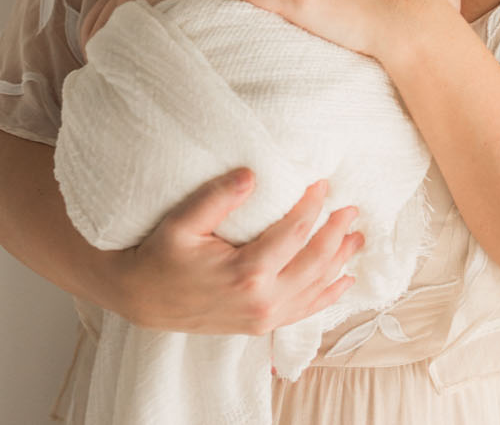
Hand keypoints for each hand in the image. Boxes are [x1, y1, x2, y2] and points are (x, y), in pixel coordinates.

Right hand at [107, 168, 363, 333]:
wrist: (142, 300)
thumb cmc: (160, 257)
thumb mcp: (181, 222)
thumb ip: (217, 198)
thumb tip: (252, 174)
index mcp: (246, 272)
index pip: (294, 232)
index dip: (312, 205)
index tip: (323, 184)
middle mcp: (263, 300)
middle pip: (315, 262)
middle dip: (336, 233)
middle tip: (352, 209)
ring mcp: (265, 317)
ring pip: (316, 288)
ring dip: (340, 262)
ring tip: (357, 238)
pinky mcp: (262, 326)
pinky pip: (305, 311)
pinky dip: (328, 295)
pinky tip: (344, 281)